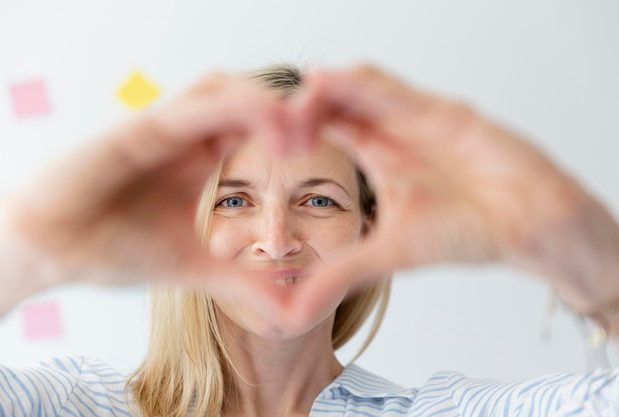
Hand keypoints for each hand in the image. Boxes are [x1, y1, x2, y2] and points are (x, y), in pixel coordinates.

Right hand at [5, 74, 290, 287]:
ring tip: (296, 130)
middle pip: (245, 99)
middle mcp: (185, 135)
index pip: (254, 126)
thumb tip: (292, 315)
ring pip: (222, 91)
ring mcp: (162, 127)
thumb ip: (242, 283)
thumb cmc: (112, 248)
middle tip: (317, 134)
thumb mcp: (193, 267)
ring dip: (263, 102)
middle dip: (285, 111)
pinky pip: (191, 109)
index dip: (289, 131)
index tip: (319, 152)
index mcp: (200, 156)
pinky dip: (231, 107)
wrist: (52, 252)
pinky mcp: (138, 130)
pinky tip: (264, 121)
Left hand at [288, 66, 618, 320]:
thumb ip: (340, 275)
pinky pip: (392, 90)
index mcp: (379, 156)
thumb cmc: (469, 232)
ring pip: (359, 89)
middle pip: (338, 101)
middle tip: (272, 125)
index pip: (327, 127)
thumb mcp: (389, 254)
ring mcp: (416, 118)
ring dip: (324, 91)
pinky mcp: (441, 111)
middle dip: (303, 107)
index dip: (294, 128)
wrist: (528, 224)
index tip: (269, 144)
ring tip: (293, 104)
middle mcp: (394, 131)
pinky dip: (358, 84)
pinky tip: (326, 82)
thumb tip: (293, 313)